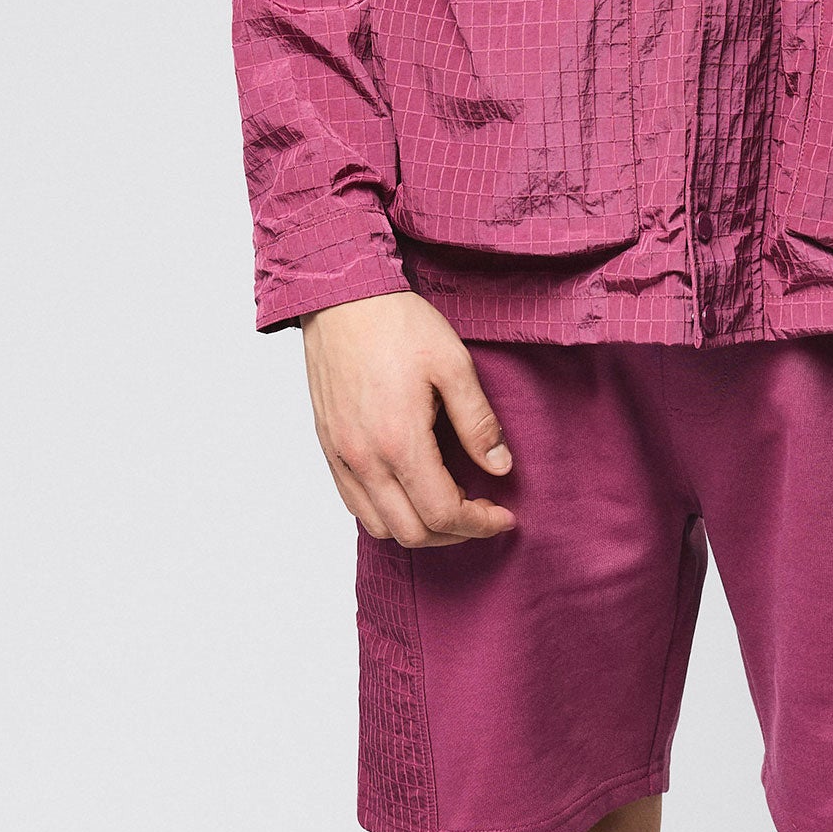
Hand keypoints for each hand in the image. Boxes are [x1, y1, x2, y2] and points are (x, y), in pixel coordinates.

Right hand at [300, 291, 516, 548]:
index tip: (503, 515)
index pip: (442, 513)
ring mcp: (341, 456)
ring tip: (449, 505)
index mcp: (398, 440)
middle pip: (411, 532)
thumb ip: (478, 421)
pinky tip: (411, 491)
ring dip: (419, 528)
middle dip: (454, 533)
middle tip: (483, 513)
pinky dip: (387, 514)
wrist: (342, 298)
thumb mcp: (453, 364)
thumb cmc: (397, 324)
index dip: (479, 524)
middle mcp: (364, 459)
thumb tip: (500, 466)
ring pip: (379, 526)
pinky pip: (355, 504)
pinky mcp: (329, 447)